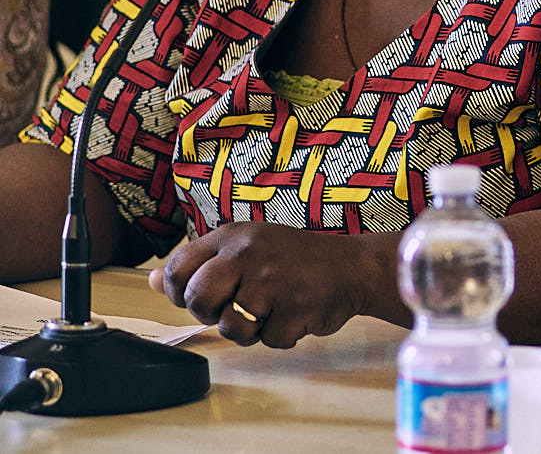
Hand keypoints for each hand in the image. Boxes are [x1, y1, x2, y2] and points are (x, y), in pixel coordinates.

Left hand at [148, 222, 387, 347]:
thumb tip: (150, 281)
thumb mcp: (245, 248)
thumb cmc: (295, 260)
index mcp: (233, 236)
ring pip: (231, 327)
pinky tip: (294, 315)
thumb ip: (199, 265)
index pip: (177, 268)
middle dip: (212, 314)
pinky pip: (268, 340)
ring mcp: (272, 281)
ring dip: (249, 330)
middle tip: (237, 307)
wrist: (354, 266)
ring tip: (271, 311)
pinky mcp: (295, 308)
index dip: (180, 292)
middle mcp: (248, 254)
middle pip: (197, 299)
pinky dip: (280, 336)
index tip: (205, 296)